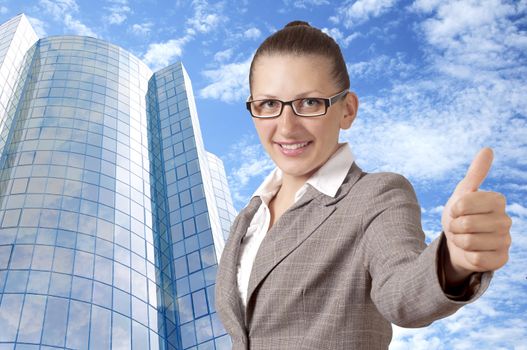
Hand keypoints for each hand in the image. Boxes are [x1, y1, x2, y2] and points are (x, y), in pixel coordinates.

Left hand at [441, 147, 511, 284]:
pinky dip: (466, 256)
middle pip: (465, 224)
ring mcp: (506, 241)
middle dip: (454, 226)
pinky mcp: (501, 260)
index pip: (463, 203)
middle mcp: (506, 220)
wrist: (457, 242)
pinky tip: (471, 252)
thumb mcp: (463, 192)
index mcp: (497, 200)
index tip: (456, 211)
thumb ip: (476, 173)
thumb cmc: (460, 215)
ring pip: (469, 242)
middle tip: (458, 227)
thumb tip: (488, 149)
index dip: (453, 209)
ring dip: (459, 241)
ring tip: (464, 238)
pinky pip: (475, 259)